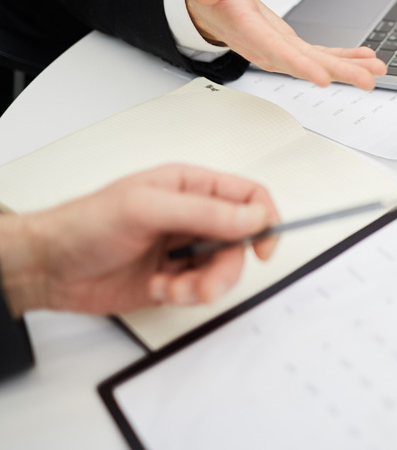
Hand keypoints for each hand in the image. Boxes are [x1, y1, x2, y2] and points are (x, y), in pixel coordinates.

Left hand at [0, 165, 280, 316]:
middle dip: (225, 267)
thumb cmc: (85, 224)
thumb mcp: (147, 209)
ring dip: (203, 285)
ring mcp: (184, 248)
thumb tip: (253, 217)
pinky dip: (182, 296)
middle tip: (205, 284)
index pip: (248, 196)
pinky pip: (200, 290)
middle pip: (240, 241)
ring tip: (173, 289)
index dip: (264, 219)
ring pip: (222, 270)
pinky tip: (156, 288)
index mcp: (191, 186)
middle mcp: (193, 216)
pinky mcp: (173, 278)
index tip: (264, 246)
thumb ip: (205, 212)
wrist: (48, 268)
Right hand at [185, 0, 386, 89]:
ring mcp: (281, 51)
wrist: (209, 7)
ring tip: (376, 70)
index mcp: (248, 32)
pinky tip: (366, 58)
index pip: (276, 52)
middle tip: (367, 80)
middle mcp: (268, 48)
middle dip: (339, 73)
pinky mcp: (291, 46)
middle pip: (307, 64)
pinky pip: (321, 54)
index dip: (300, 66)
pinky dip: (345, 56)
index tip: (323, 78)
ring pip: (319, 63)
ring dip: (349, 68)